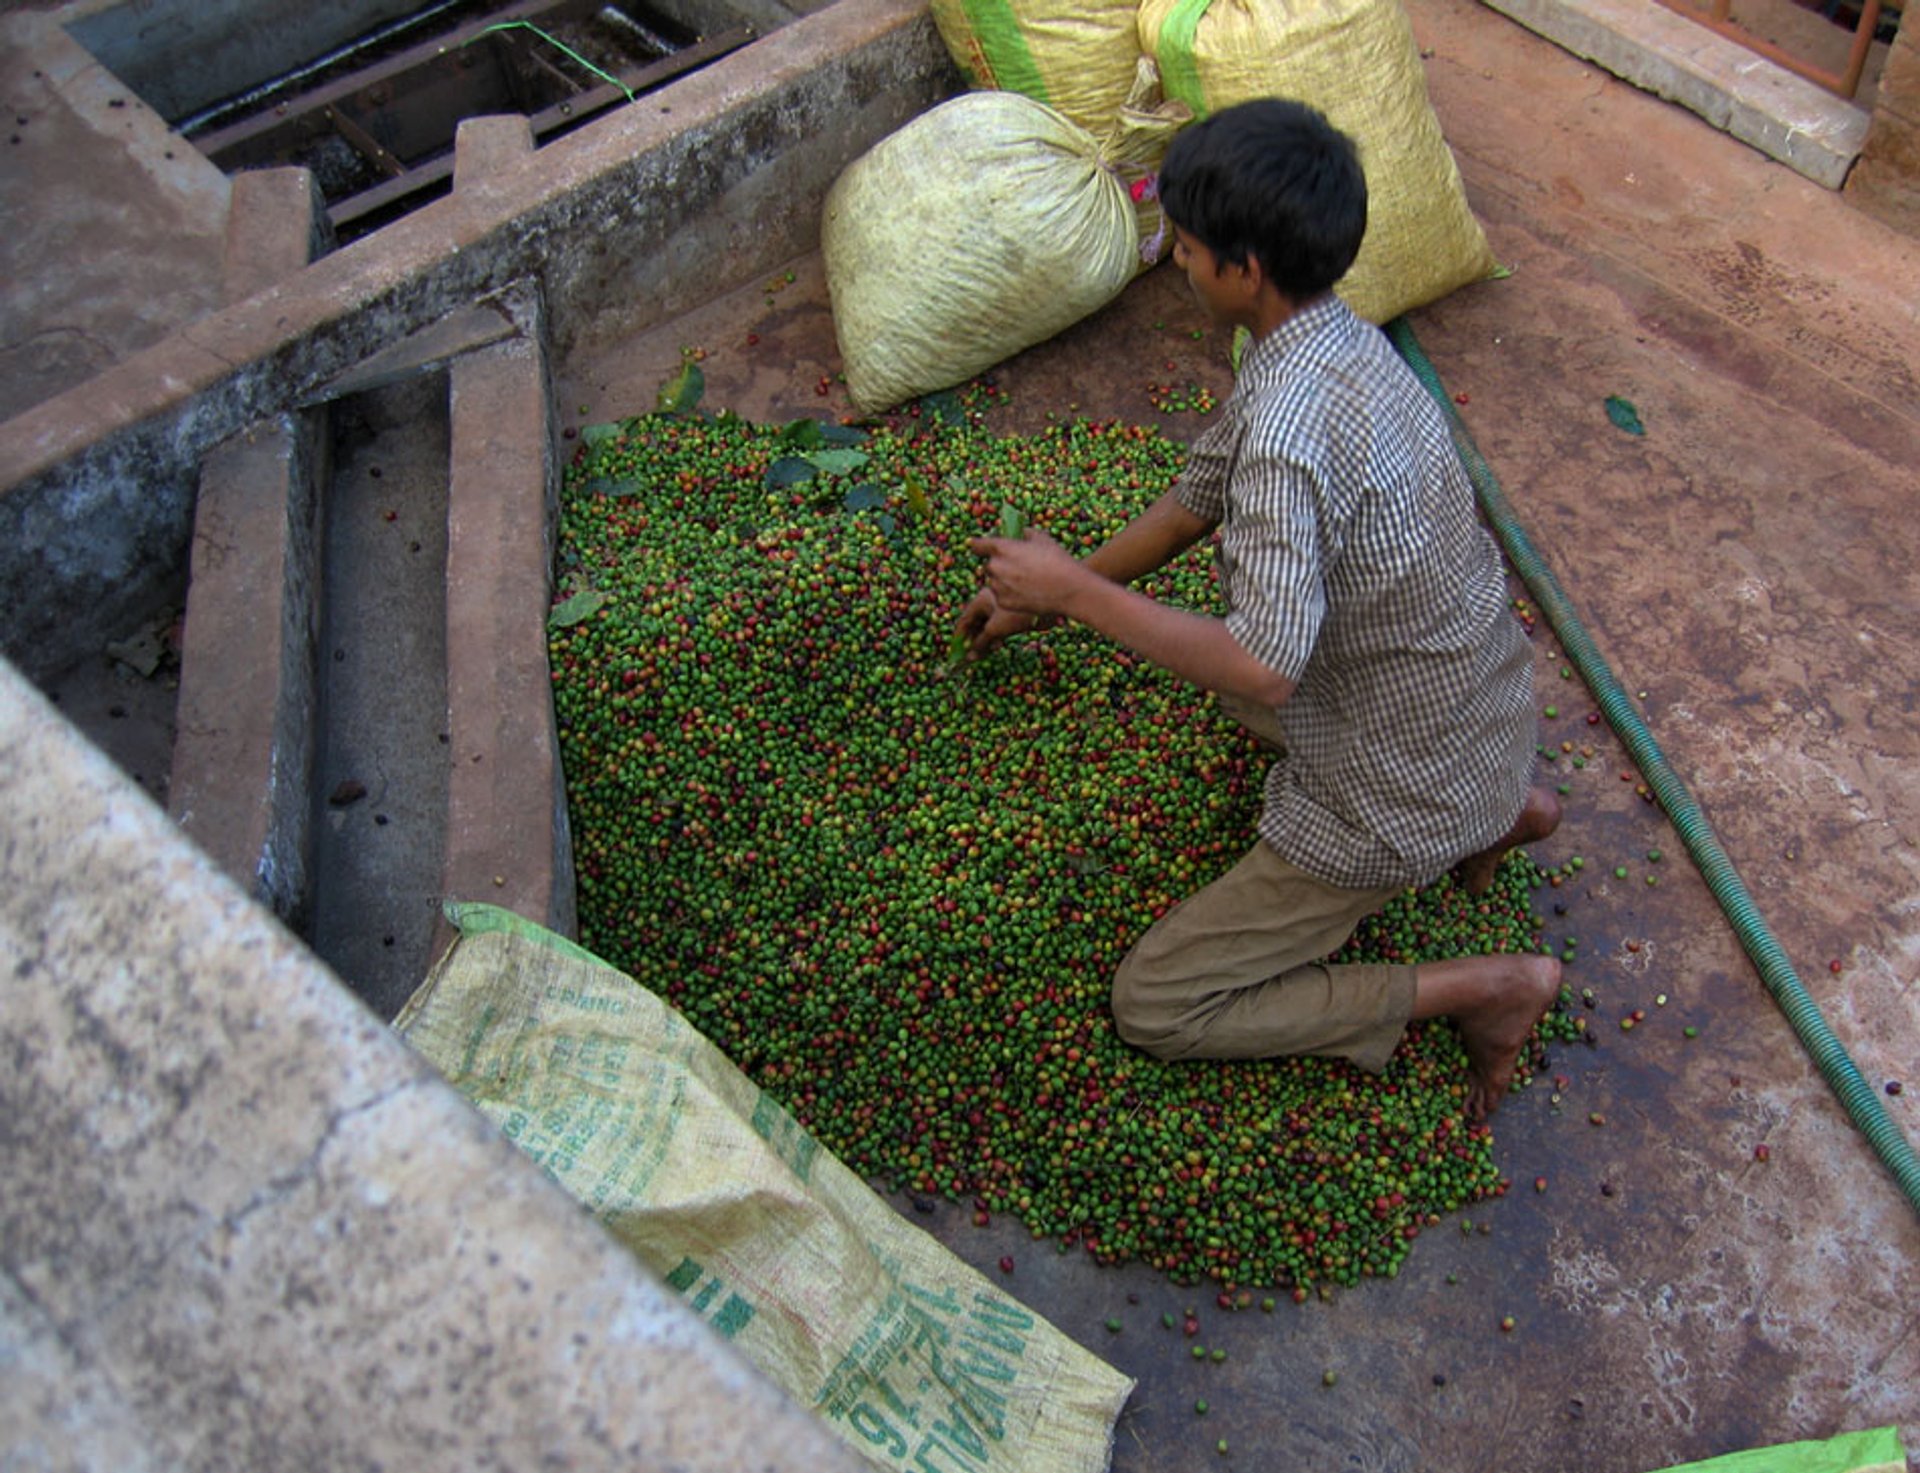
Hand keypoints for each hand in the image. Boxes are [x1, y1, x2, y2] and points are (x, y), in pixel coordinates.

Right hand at [954, 585, 1043, 662]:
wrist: (1046, 606)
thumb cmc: (1017, 614)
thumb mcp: (995, 629)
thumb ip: (981, 643)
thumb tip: (969, 657)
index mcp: (980, 601)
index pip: (964, 620)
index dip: (959, 636)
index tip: (956, 651)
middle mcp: (989, 603)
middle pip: (975, 624)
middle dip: (973, 640)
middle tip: (971, 656)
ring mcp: (1001, 608)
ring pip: (987, 627)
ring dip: (985, 640)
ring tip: (985, 652)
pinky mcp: (1011, 615)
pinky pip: (998, 627)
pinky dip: (995, 637)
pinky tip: (997, 645)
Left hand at [967, 529, 1081, 617]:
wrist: (1069, 589)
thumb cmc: (1057, 560)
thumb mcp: (1042, 538)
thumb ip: (1025, 533)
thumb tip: (1020, 533)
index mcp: (1001, 548)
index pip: (978, 545)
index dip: (979, 546)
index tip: (980, 547)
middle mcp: (995, 567)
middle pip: (989, 565)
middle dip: (1000, 565)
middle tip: (1019, 568)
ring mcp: (997, 586)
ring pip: (995, 582)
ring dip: (1004, 581)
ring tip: (1027, 582)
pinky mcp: (1003, 602)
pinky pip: (1001, 596)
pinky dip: (1010, 594)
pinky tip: (1028, 592)